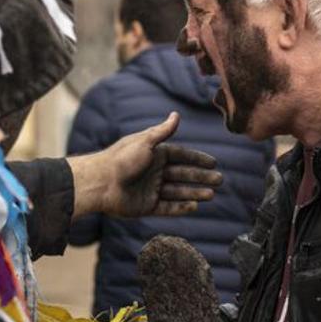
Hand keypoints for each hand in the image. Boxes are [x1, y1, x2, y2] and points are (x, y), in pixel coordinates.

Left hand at [69, 114, 221, 218]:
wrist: (100, 183)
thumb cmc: (121, 159)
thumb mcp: (145, 142)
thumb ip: (162, 131)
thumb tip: (176, 114)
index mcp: (154, 154)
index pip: (181, 156)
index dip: (198, 159)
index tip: (214, 163)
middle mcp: (154, 171)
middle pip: (183, 174)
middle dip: (201, 177)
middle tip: (220, 180)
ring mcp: (151, 189)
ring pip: (178, 191)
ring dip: (195, 192)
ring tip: (212, 194)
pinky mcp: (146, 206)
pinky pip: (167, 207)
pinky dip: (181, 207)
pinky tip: (195, 206)